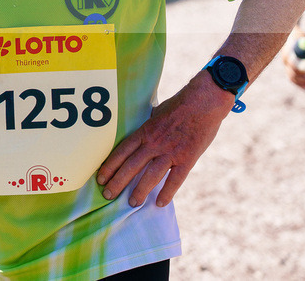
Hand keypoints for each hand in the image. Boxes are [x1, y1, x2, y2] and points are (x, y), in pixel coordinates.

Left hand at [96, 75, 231, 207]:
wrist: (204, 101)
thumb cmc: (180, 104)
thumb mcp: (156, 112)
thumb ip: (147, 125)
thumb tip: (140, 132)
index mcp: (145, 131)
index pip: (122, 151)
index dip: (109, 166)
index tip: (100, 178)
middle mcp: (154, 143)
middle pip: (131, 166)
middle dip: (117, 182)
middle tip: (108, 195)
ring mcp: (170, 151)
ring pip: (150, 175)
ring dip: (139, 191)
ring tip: (132, 203)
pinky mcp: (187, 158)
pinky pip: (175, 179)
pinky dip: (167, 192)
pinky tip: (160, 203)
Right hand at [283, 27, 304, 89]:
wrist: (289, 34)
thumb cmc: (298, 36)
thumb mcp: (302, 38)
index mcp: (287, 53)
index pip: (294, 66)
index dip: (303, 70)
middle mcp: (285, 60)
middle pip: (293, 74)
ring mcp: (286, 65)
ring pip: (291, 78)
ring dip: (302, 83)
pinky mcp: (288, 67)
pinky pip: (292, 78)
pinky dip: (299, 83)